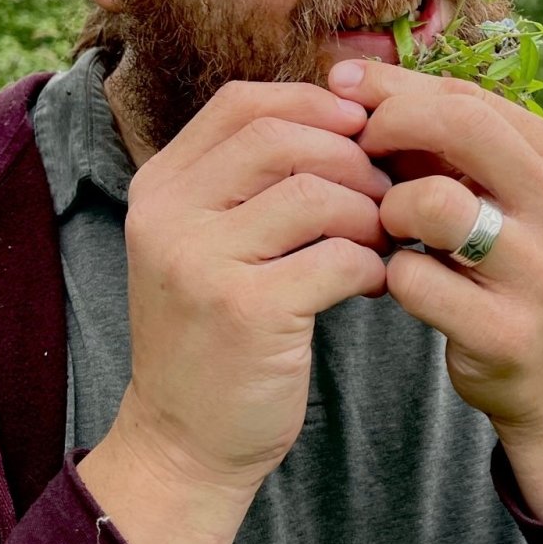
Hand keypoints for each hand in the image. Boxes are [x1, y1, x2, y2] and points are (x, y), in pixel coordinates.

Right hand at [79, 80, 389, 543]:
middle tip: (383, 191)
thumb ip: (250, 179)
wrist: (182, 442)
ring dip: (367, 211)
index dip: (310, 101)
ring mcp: (201, 261)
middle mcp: (168, 214)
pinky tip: (373, 284)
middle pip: (280, 137)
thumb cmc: (212, 331)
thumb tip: (346, 115)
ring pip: (314, 192)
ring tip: (381, 239)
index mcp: (160, 186)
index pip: (239, 103)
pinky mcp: (246, 310)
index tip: (359, 125)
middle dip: (349, 156)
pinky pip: (336, 257)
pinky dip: (370, 264)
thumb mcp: (205, 240)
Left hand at [328, 58, 542, 520]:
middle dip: (389, 126)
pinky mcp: (508, 332)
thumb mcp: (493, 187)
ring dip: (390, 209)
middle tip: (360, 153)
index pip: (465, 94)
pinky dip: (392, 274)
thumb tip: (348, 79)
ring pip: (434, 202)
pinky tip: (401, 280)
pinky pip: (415, 279)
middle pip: (459, 124)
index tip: (344, 92)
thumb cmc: (507, 258)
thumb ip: (434, 134)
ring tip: (391, 227)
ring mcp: (540, 271)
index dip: (392, 88)